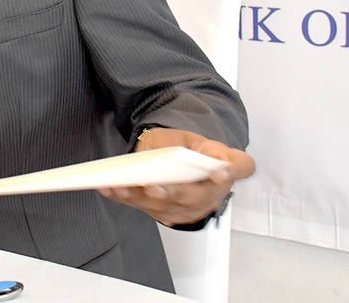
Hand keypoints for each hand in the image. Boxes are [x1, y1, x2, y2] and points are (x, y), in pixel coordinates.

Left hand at [99, 127, 255, 226]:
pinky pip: (143, 207)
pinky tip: (109, 189)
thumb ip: (199, 145)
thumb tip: (198, 154)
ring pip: (164, 206)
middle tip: (153, 187)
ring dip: (138, 197)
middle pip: (194, 196)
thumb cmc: (188, 148)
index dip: (232, 170)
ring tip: (119, 186)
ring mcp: (188, 207)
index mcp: (225, 167)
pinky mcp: (165, 212)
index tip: (220, 171)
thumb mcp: (192, 137)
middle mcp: (211, 193)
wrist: (179, 161)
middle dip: (171, 193)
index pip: (239, 167)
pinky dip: (124, 198)